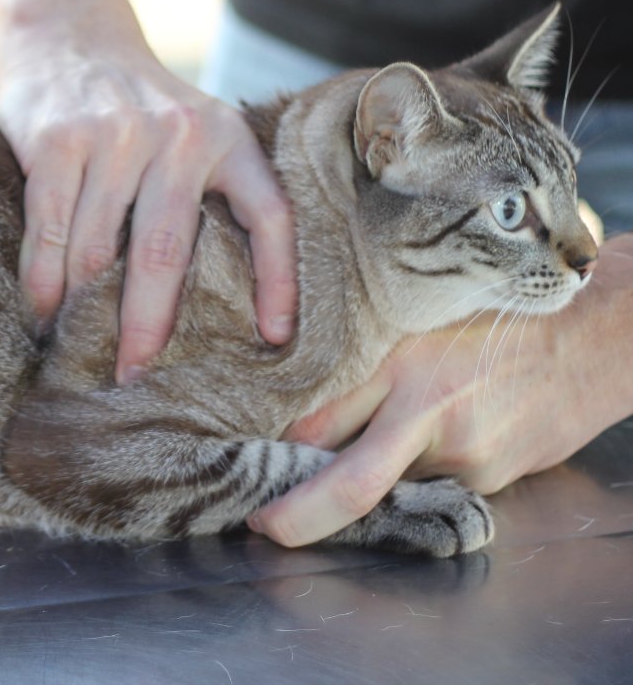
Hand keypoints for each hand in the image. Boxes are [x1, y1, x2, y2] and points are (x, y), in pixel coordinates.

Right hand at [0, 20, 296, 382]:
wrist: (68, 32)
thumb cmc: (137, 105)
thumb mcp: (193, 128)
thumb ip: (209, 190)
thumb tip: (229, 304)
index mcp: (226, 137)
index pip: (269, 216)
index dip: (278, 282)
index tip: (275, 340)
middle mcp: (176, 135)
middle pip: (165, 254)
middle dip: (146, 327)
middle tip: (133, 377)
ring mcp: (113, 135)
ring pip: (96, 249)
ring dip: (81, 310)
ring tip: (75, 353)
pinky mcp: (58, 140)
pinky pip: (48, 230)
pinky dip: (41, 281)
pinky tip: (40, 314)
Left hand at [248, 233, 632, 547]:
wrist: (595, 339)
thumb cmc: (495, 316)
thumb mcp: (415, 317)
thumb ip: (361, 353)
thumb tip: (299, 394)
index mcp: (403, 364)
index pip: (319, 421)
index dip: (277, 449)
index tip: (247, 463)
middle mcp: (430, 415)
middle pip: (350, 484)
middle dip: (299, 516)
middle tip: (263, 526)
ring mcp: (464, 456)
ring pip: (390, 485)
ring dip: (363, 484)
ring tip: (348, 465)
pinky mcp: (490, 479)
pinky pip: (430, 485)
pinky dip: (412, 475)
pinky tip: (422, 446)